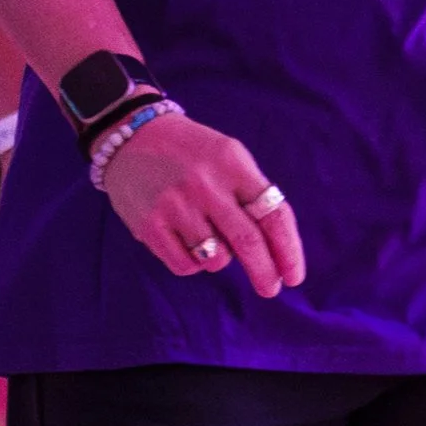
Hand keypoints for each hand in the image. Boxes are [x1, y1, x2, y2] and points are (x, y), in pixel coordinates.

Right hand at [98, 110, 306, 296]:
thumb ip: (251, 195)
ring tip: (206, 235)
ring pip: (216, 259)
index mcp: (233, 163)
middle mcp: (206, 184)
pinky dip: (193, 263)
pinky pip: (186, 266)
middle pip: (248, 243)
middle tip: (270, 289)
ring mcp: (176, 206)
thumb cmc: (191, 153)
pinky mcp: (150, 225)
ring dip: (219, 258)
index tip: (294, 276)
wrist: (130, 136)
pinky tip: (185, 240)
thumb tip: (274, 251)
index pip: (273, 214)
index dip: (289, 251)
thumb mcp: (228, 157)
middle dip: (265, 273)